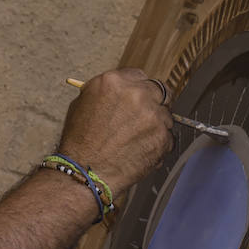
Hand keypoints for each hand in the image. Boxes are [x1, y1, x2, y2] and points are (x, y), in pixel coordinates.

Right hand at [57, 69, 173, 193]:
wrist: (84, 172)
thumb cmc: (79, 142)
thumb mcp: (83, 103)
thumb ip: (107, 93)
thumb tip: (123, 91)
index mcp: (114, 82)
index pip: (139, 76)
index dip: (138, 90)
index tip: (138, 99)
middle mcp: (137, 94)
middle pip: (160, 91)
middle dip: (154, 104)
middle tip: (144, 119)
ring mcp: (153, 115)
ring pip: (166, 116)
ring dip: (156, 126)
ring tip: (136, 142)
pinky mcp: (163, 137)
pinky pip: (168, 138)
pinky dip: (158, 145)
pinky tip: (140, 152)